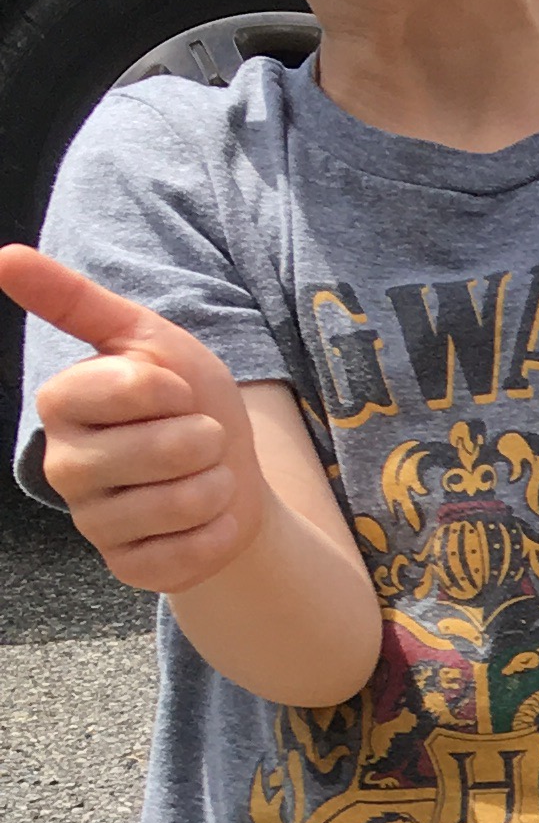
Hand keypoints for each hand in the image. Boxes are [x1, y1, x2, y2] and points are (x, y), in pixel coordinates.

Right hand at [6, 246, 274, 593]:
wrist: (231, 473)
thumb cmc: (186, 401)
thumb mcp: (145, 338)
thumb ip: (74, 301)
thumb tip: (2, 255)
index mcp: (61, 403)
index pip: (120, 390)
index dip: (167, 389)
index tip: (174, 390)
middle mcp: (62, 465)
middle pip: (156, 452)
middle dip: (203, 439)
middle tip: (199, 437)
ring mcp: (91, 523)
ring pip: (175, 506)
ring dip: (215, 485)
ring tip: (205, 475)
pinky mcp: (126, 568)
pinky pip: (184, 556)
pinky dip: (217, 532)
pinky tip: (208, 519)